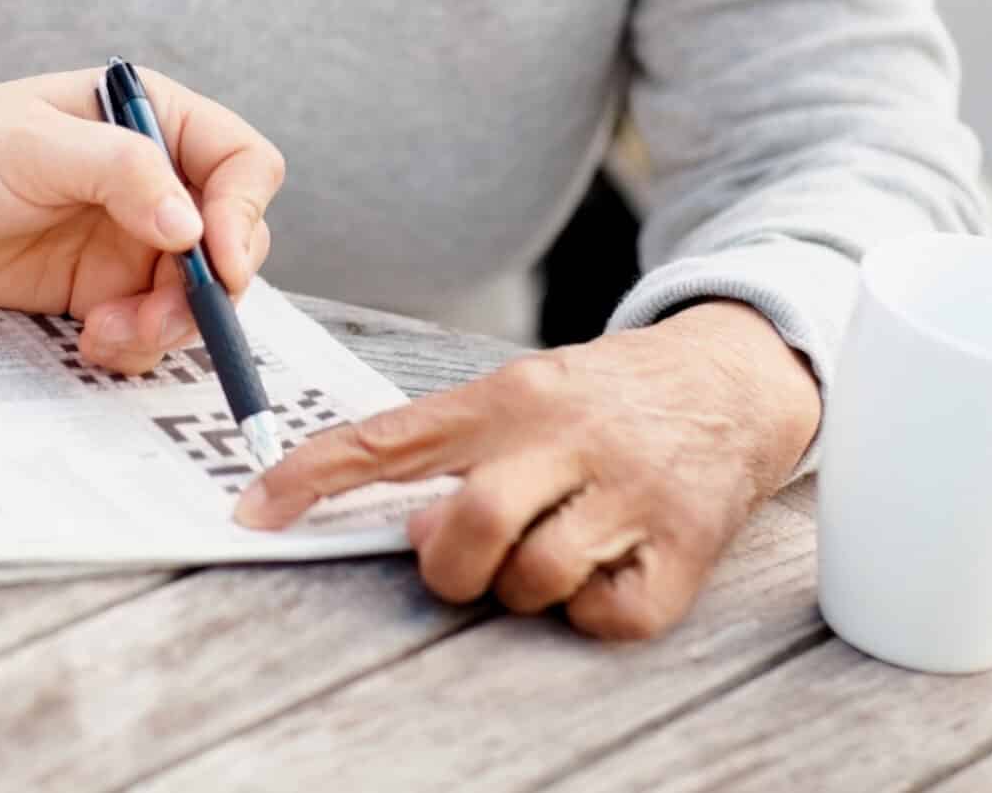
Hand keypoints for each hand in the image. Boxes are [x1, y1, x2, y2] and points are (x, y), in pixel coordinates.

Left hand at [0, 69, 282, 373]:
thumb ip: (122, 172)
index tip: (217, 259)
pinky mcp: (100, 290)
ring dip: (169, 326)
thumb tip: (192, 226)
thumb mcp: (37, 145)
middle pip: (230, 241)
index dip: (242, 213)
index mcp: (153, 119)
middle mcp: (155, 180)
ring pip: (195, 297)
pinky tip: (90, 339)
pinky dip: (134, 345)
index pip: (241, 163)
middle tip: (161, 315)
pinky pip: (148, 329)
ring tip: (109, 331)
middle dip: (208, 288)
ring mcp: (130, 239)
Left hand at [233, 302, 821, 638]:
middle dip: (448, 566)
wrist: (736, 375)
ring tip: (548, 551)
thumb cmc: (606, 399)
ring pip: (534, 576)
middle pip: (469, 525)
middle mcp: (566, 436)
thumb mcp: (522, 391)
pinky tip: (605, 569)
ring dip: (522, 589)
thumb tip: (406, 529)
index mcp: (509, 394)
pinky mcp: (685, 547)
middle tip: (462, 559)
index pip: (388, 437)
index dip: (311, 476)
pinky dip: (591, 611)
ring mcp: (630, 491)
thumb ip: (454, 448)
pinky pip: (606, 616)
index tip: (254, 511)